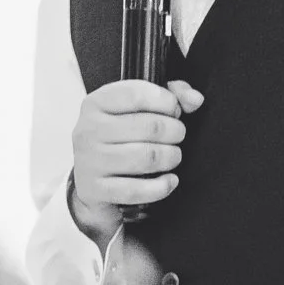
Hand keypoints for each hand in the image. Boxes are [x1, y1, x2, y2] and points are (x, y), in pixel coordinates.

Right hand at [69, 79, 203, 239]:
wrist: (90, 179)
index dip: (166, 102)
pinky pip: (136, 190)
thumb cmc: (118, 138)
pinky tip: (169, 180)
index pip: (136, 94)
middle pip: (149, 127)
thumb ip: (170, 94)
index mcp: (97, 103)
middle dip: (175, 132)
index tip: (174, 110)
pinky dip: (161, 187)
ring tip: (173, 156)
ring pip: (146, 158)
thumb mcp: (137, 109)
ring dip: (171, 157)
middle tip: (177, 136)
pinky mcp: (95, 189)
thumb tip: (194, 99)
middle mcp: (89, 129)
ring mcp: (90, 161)